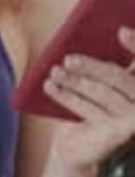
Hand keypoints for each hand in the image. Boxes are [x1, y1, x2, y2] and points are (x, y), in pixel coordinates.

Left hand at [43, 27, 134, 172]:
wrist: (82, 144)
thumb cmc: (92, 102)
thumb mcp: (99, 76)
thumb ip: (104, 56)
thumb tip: (93, 31)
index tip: (120, 31)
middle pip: (117, 77)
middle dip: (91, 67)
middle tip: (68, 59)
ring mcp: (132, 119)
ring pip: (101, 93)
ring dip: (75, 81)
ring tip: (55, 71)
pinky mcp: (117, 134)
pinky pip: (89, 109)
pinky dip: (67, 97)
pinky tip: (51, 86)